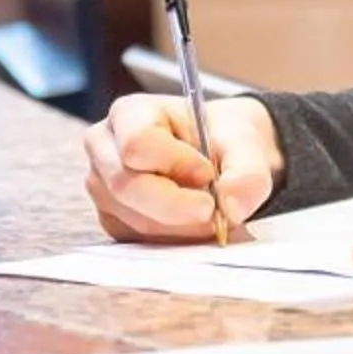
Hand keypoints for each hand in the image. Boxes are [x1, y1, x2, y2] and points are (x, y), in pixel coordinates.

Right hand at [83, 94, 280, 241]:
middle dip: (176, 207)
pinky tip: (195, 226)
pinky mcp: (114, 219)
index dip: (174, 163)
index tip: (208, 173)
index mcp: (130, 114)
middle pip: (127, 186)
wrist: (220, 158)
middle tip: (214, 212)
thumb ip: (248, 172)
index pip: (137, 143)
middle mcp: (106, 149)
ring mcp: (104, 188)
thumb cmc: (222, 139)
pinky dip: (174, 239)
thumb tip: (232, 208)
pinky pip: (137, 240)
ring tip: (212, 216)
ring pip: (133, 219)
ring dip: (180, 227)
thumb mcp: (245, 143)